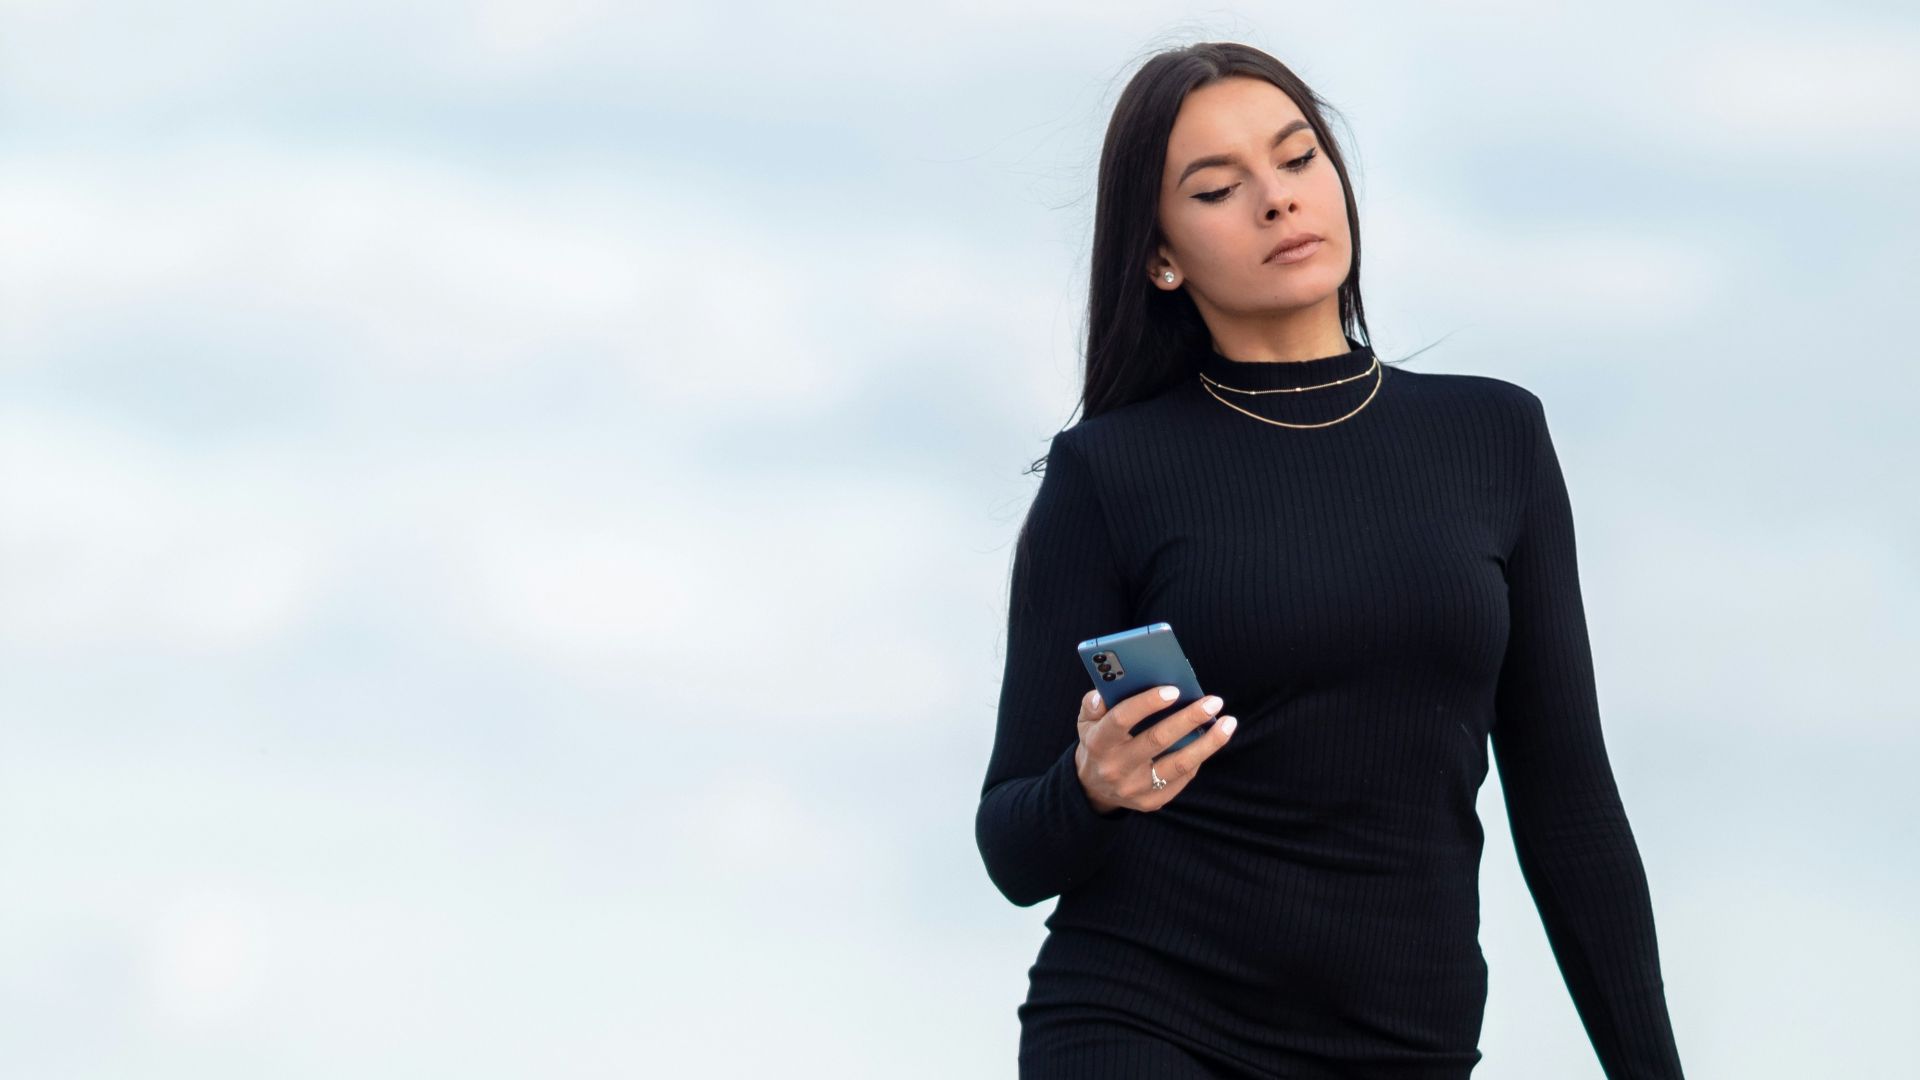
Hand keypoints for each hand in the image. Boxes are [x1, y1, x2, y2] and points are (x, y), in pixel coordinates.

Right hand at [1073, 685, 1235, 813]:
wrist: (1093, 788)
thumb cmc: (1097, 743)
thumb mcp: (1086, 721)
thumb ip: (1093, 703)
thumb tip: (1103, 693)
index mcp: (1098, 743)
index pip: (1122, 719)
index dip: (1148, 703)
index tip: (1174, 689)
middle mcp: (1116, 768)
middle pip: (1158, 740)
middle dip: (1189, 718)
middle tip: (1213, 701)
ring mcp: (1135, 788)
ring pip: (1179, 764)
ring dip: (1208, 743)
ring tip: (1228, 723)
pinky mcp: (1151, 802)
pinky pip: (1183, 778)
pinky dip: (1199, 757)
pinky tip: (1211, 741)